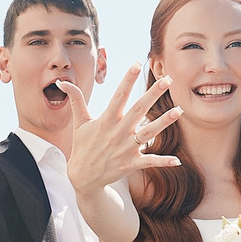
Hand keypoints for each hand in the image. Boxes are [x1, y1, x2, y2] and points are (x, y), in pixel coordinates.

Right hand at [61, 66, 177, 196]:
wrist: (83, 178)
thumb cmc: (82, 146)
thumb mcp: (79, 122)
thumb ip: (75, 100)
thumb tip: (62, 81)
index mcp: (106, 120)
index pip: (119, 96)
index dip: (128, 79)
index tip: (137, 63)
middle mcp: (117, 133)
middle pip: (138, 110)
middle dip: (153, 94)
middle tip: (167, 79)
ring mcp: (125, 149)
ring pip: (148, 133)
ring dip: (164, 122)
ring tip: (178, 110)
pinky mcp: (131, 164)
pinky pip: (150, 161)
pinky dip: (163, 162)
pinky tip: (177, 160)